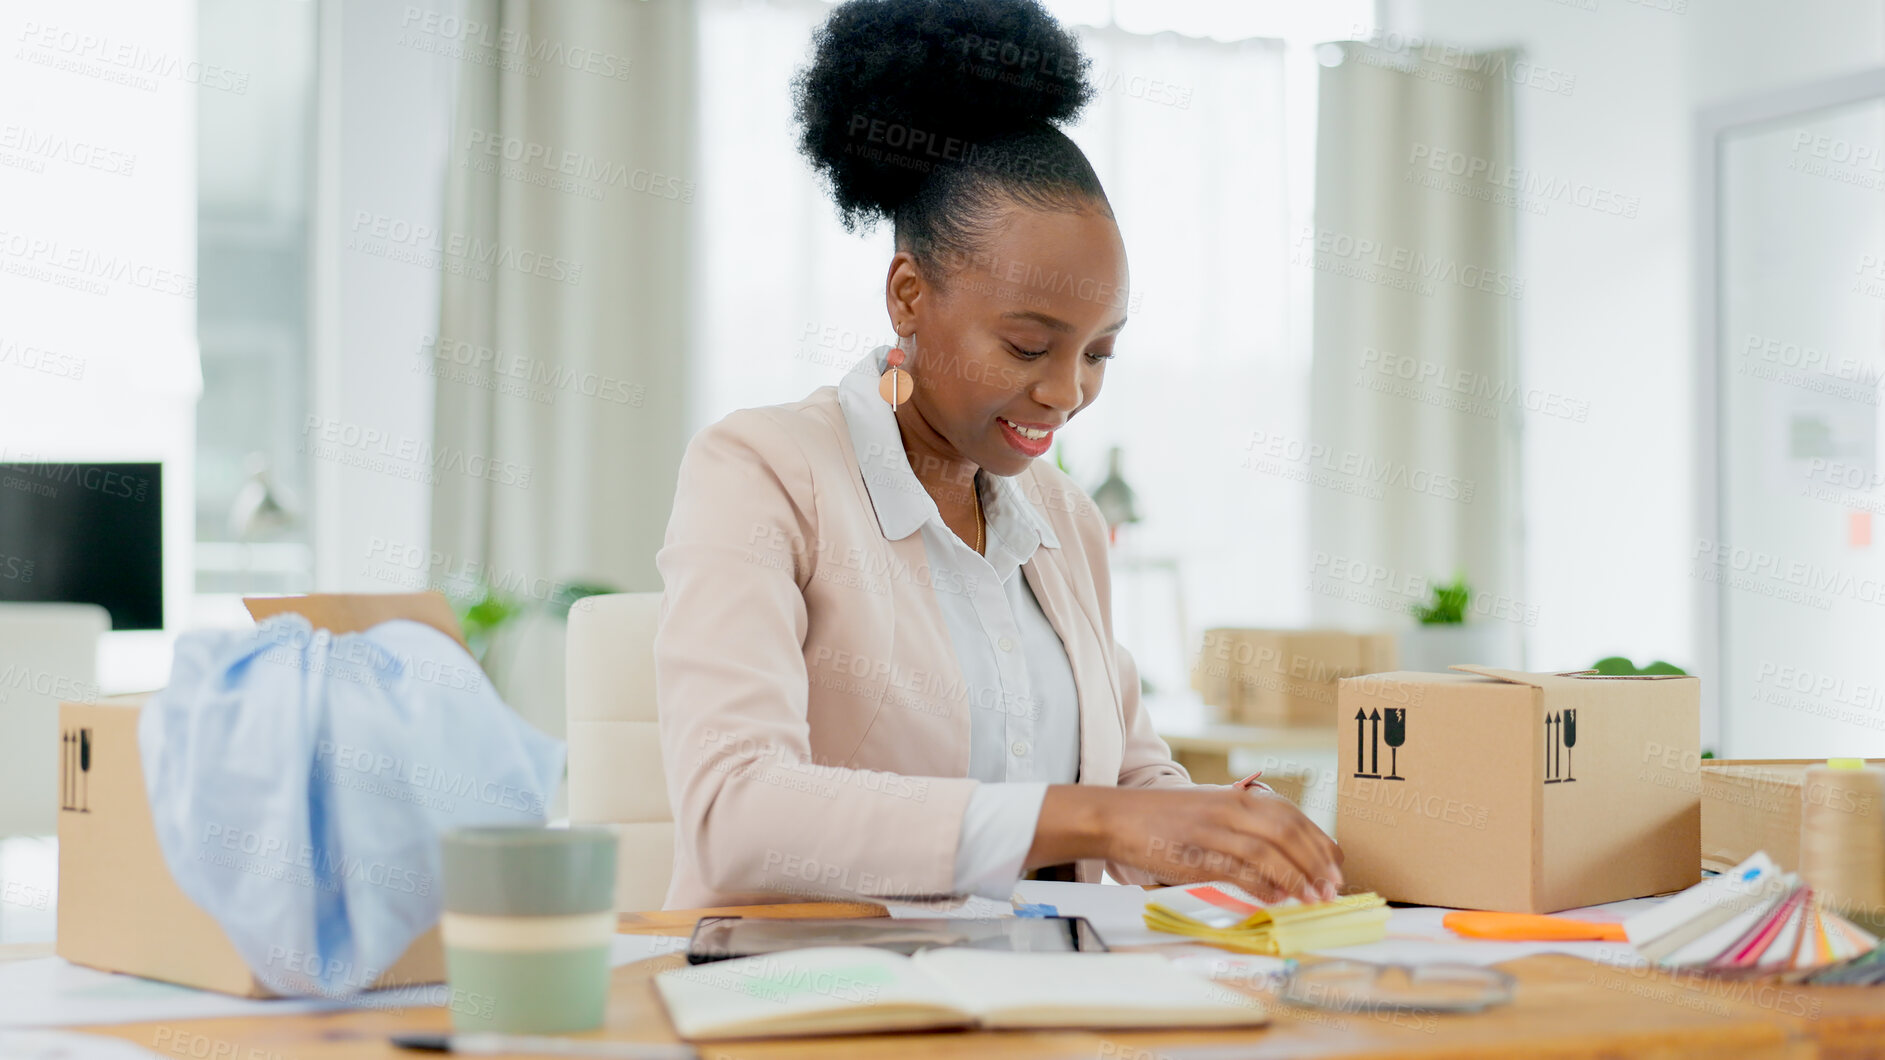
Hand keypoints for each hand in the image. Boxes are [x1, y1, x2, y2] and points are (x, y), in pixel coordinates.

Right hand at [1101, 786, 1343, 902]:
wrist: (1119, 818)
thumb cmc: (1166, 819)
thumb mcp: (1211, 813)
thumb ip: (1245, 830)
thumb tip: (1281, 863)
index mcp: (1238, 798)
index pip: (1293, 817)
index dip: (1320, 842)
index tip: (1336, 866)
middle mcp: (1231, 808)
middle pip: (1288, 833)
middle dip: (1316, 862)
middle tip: (1333, 888)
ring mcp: (1214, 830)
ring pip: (1269, 852)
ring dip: (1297, 877)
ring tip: (1314, 898)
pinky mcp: (1197, 853)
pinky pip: (1239, 869)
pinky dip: (1263, 885)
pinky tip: (1278, 898)